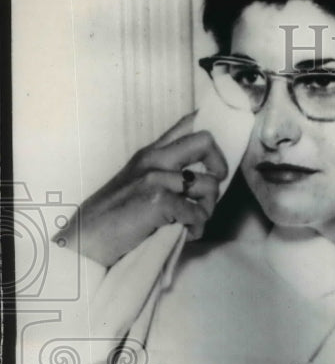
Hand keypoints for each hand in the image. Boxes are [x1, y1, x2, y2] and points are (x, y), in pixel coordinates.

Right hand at [55, 113, 229, 266]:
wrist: (85, 240)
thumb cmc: (112, 216)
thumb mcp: (136, 182)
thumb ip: (162, 172)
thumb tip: (198, 175)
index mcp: (149, 152)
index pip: (188, 123)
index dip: (211, 138)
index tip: (214, 163)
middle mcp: (154, 159)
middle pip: (206, 142)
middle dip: (219, 168)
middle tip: (209, 192)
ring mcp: (156, 178)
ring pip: (209, 185)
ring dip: (207, 209)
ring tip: (192, 222)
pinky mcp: (159, 201)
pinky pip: (198, 213)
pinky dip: (196, 228)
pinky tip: (184, 234)